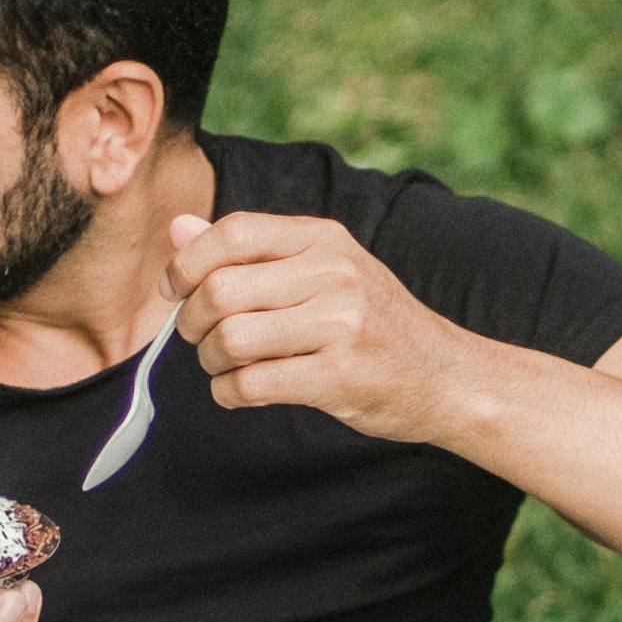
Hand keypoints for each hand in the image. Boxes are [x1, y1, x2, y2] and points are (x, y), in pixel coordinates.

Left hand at [169, 212, 495, 448]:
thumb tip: (179, 229)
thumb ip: (251, 252)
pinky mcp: (339, 377)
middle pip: (221, 290)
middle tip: (200, 338)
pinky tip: (240, 391)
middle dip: (192, 322)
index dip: (188, 261)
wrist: (446, 376)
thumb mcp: (322, 270)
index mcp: (324, 239)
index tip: (175, 289)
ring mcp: (340, 326)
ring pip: (232, 340)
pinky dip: (229, 392)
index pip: (234, 232)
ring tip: (227, 367)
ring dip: (212, 362)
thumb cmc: (373, 323)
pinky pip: (252, 384)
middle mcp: (333, 274)